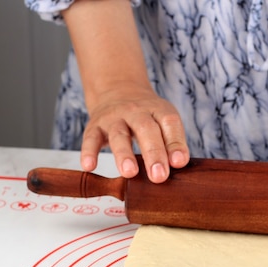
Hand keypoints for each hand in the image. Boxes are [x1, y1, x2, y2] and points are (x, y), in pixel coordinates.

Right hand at [61, 0, 188, 181]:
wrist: (118, 89)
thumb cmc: (147, 116)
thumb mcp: (163, 122)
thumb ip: (172, 143)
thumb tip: (179, 166)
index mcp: (158, 110)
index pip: (169, 122)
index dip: (175, 143)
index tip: (179, 163)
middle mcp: (136, 111)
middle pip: (146, 129)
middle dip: (153, 153)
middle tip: (159, 176)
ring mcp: (114, 118)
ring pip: (119, 135)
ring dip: (124, 154)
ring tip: (130, 173)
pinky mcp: (95, 126)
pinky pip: (90, 139)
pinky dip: (88, 152)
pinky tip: (89, 166)